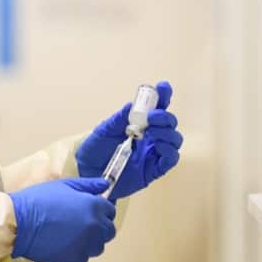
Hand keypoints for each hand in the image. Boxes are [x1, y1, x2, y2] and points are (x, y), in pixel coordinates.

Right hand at [9, 178, 116, 261]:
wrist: (18, 222)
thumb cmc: (38, 200)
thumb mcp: (63, 185)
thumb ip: (88, 185)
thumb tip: (105, 184)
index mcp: (93, 206)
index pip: (110, 211)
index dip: (101, 210)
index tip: (90, 211)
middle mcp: (94, 227)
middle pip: (108, 231)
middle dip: (99, 227)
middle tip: (80, 224)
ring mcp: (86, 245)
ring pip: (97, 247)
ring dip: (89, 242)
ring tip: (70, 235)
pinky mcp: (75, 260)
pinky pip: (82, 259)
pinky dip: (75, 254)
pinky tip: (62, 245)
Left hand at [75, 81, 182, 199]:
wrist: (87, 173)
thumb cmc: (95, 150)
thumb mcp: (104, 131)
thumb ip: (119, 119)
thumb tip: (133, 104)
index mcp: (139, 125)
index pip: (156, 109)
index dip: (163, 98)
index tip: (163, 88)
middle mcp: (150, 138)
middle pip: (169, 124)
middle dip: (164, 117)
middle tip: (152, 116)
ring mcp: (153, 154)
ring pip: (174, 140)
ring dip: (167, 133)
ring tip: (152, 131)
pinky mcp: (153, 170)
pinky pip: (170, 160)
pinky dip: (169, 150)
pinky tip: (158, 145)